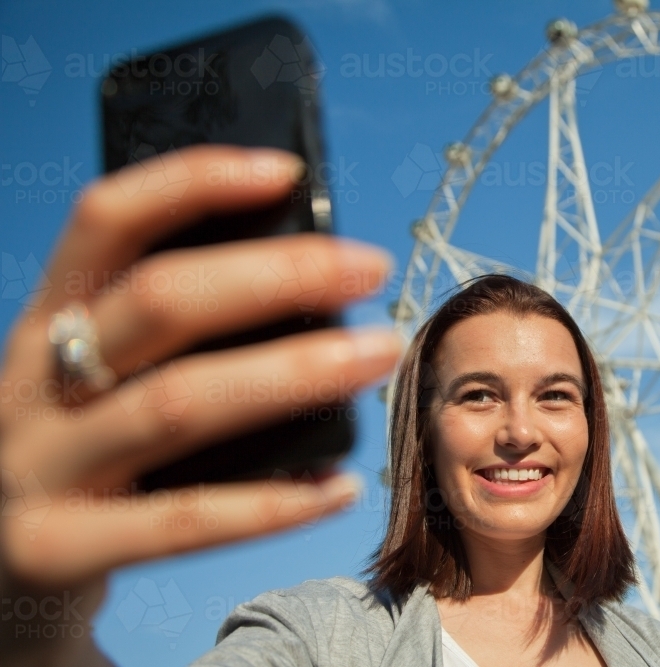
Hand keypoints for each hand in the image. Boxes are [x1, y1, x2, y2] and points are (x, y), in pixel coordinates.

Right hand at [0, 145, 400, 590]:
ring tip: (379, 353)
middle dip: (280, 275)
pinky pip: (182, 524)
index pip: (107, 221)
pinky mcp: (54, 551)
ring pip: (179, 404)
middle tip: (372, 267)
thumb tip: (305, 286)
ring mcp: (36, 469)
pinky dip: (273, 503)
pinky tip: (342, 486)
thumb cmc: (80, 456)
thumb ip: (165, 337)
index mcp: (46, 320)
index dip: (193, 182)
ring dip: (295, 373)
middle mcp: (30, 383)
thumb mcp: (95, 379)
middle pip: (160, 302)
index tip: (286, 172)